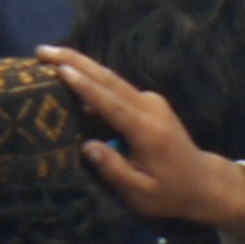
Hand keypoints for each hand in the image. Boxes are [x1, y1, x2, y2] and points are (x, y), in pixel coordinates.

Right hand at [37, 42, 244, 241]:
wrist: (203, 181)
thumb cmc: (171, 192)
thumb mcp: (141, 192)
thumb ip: (114, 169)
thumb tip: (87, 147)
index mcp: (147, 129)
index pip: (110, 103)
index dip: (84, 86)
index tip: (60, 70)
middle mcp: (149, 107)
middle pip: (108, 79)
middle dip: (74, 61)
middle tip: (42, 51)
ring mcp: (150, 101)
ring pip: (111, 78)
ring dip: (80, 65)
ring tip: (49, 56)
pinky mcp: (147, 102)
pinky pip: (116, 87)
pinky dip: (92, 78)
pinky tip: (71, 75)